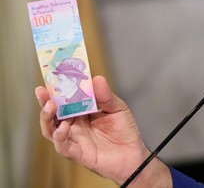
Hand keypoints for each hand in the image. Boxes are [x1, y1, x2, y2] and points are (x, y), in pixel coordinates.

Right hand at [36, 75, 170, 185]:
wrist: (133, 155)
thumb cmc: (124, 131)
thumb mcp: (118, 108)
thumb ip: (106, 96)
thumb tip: (96, 78)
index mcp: (82, 111)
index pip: (65, 99)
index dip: (56, 89)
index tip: (50, 77)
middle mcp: (74, 124)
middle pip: (53, 113)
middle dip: (45, 101)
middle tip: (42, 91)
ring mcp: (74, 138)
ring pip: (51, 129)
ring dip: (47, 118)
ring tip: (50, 106)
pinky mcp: (77, 153)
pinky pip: (63, 146)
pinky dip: (59, 136)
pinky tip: (63, 127)